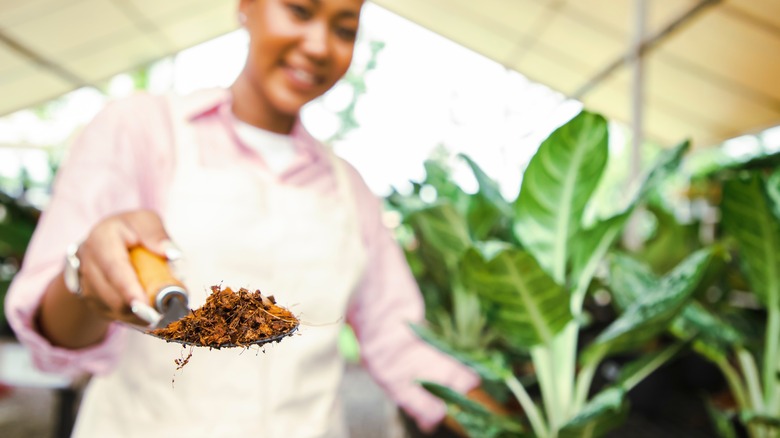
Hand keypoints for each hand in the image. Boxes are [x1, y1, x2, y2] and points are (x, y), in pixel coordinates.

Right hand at [76, 209, 172, 324]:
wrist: (105, 243)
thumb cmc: (131, 230)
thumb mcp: (145, 221)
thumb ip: (156, 234)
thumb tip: (172, 253)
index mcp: (101, 240)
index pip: (114, 268)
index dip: (128, 289)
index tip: (144, 305)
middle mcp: (88, 263)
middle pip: (113, 295)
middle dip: (140, 307)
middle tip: (168, 311)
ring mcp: (87, 285)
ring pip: (116, 310)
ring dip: (141, 313)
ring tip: (162, 306)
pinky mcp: (93, 302)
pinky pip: (117, 316)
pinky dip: (137, 317)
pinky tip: (150, 308)